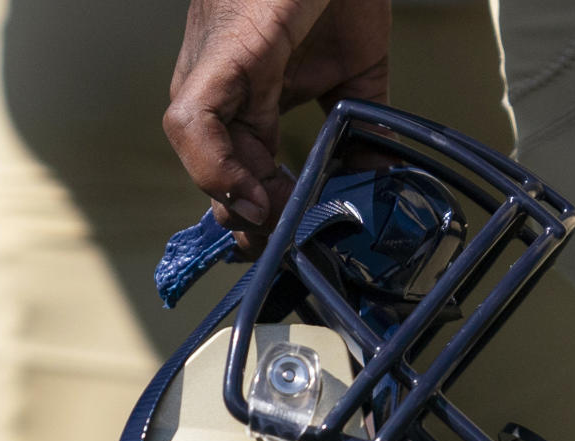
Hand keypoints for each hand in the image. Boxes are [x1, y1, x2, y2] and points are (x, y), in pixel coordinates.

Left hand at [163, 0, 389, 254]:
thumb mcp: (358, 75)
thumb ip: (362, 126)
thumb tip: (378, 175)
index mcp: (253, 97)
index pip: (241, 169)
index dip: (261, 212)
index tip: (290, 238)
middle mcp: (225, 92)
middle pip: (217, 174)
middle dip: (247, 221)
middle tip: (281, 247)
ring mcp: (216, 75)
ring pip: (200, 158)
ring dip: (235, 203)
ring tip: (275, 225)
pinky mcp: (221, 59)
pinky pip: (195, 125)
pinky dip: (218, 169)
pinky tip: (252, 194)